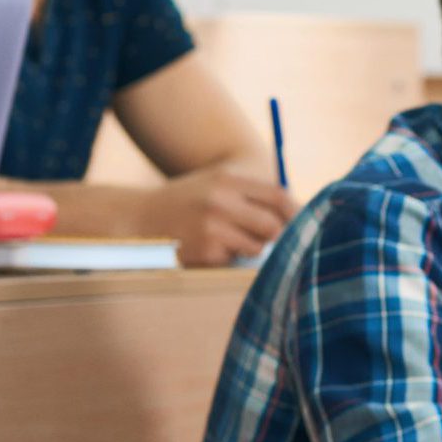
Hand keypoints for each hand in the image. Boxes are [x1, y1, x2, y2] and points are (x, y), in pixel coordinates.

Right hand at [144, 169, 295, 266]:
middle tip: (266, 238)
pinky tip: (208, 248)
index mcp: (226, 180)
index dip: (295, 212)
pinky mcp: (205, 252)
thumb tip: (294, 214)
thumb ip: (250, 195)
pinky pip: (234, 261)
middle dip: (275, 236)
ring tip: (228, 241)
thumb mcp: (214, 185)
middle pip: (272, 225)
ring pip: (257, 247)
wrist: (137, 218)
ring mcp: (212, 228)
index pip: (277, 196)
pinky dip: (228, 258)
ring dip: (250, 249)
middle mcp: (220, 201)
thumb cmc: (184, 202)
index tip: (304, 224)